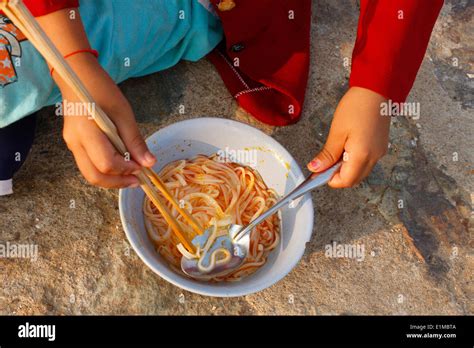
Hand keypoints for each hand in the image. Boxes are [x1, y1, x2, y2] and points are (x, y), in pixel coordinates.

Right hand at [59, 54, 155, 187]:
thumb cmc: (101, 90)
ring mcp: (72, 144)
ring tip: (131, 175)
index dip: (126, 170)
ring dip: (111, 179)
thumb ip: (135, 140)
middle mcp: (75, 142)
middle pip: (94, 176)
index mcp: (86, 132)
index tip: (142, 167)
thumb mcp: (123, 113)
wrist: (77, 76)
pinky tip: (120, 165)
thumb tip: (149, 163)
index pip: (106, 163)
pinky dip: (105, 170)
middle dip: (118, 183)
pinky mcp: (74, 144)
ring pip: (90, 174)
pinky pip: (89, 165)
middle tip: (137, 181)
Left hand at [307, 87, 389, 187]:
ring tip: (336, 149)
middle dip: (338, 175)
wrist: (376, 90)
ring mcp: (379, 152)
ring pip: (360, 171)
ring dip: (346, 168)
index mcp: (362, 155)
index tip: (320, 171)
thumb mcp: (336, 132)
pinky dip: (354, 160)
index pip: (346, 181)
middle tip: (326, 161)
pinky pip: (366, 161)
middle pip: (354, 179)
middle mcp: (374, 157)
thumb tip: (316, 168)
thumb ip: (327, 154)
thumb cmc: (357, 106)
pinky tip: (347, 146)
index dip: (330, 179)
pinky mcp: (380, 147)